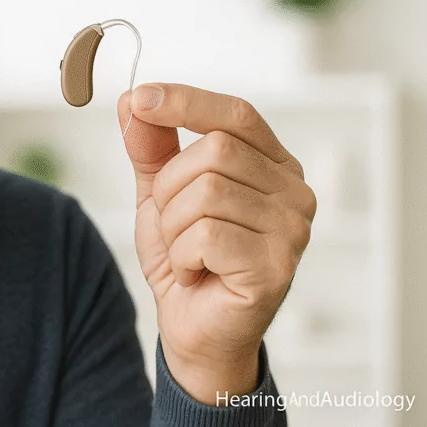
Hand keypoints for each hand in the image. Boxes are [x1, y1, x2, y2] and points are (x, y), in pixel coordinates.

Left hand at [117, 83, 315, 404]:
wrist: (192, 328)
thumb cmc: (186, 258)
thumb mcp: (159, 193)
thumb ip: (150, 147)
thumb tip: (131, 100)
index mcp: (274, 165)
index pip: (237, 114)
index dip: (186, 101)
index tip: (140, 98)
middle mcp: (295, 192)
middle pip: (215, 152)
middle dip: (171, 187)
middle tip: (173, 223)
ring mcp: (293, 231)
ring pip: (207, 193)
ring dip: (175, 226)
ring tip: (187, 253)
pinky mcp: (277, 267)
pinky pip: (207, 236)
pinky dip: (183, 255)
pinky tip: (196, 272)